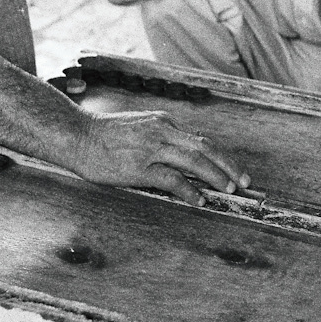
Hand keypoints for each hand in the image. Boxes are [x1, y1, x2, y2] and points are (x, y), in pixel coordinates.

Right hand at [73, 111, 250, 205]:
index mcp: (164, 122)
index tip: (234, 170)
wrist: (76, 135)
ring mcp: (152, 148)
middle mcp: (162, 131)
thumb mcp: (139, 127)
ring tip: (228, 190)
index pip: (200, 140)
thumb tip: (183, 155)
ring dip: (216, 176)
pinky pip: (172, 179)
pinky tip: (199, 199)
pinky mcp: (140, 167)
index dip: (221, 156)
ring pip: (195, 161)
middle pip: (206, 148)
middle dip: (228, 165)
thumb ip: (161, 137)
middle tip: (244, 182)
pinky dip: (189, 190)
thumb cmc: (104, 135)